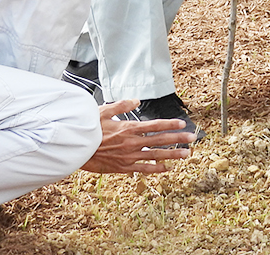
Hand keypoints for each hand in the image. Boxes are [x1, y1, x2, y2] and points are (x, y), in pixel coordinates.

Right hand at [80, 100, 194, 173]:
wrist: (76, 149)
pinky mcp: (123, 167)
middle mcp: (132, 142)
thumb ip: (122, 106)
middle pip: (160, 140)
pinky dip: (156, 168)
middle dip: (178, 139)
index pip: (155, 125)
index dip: (170, 124)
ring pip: (155, 155)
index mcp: (129, 128)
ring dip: (172, 155)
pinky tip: (167, 168)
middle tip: (193, 138)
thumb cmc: (88, 129)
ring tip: (186, 154)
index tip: (182, 123)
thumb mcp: (104, 111)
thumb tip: (136, 100)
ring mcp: (129, 156)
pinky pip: (143, 169)